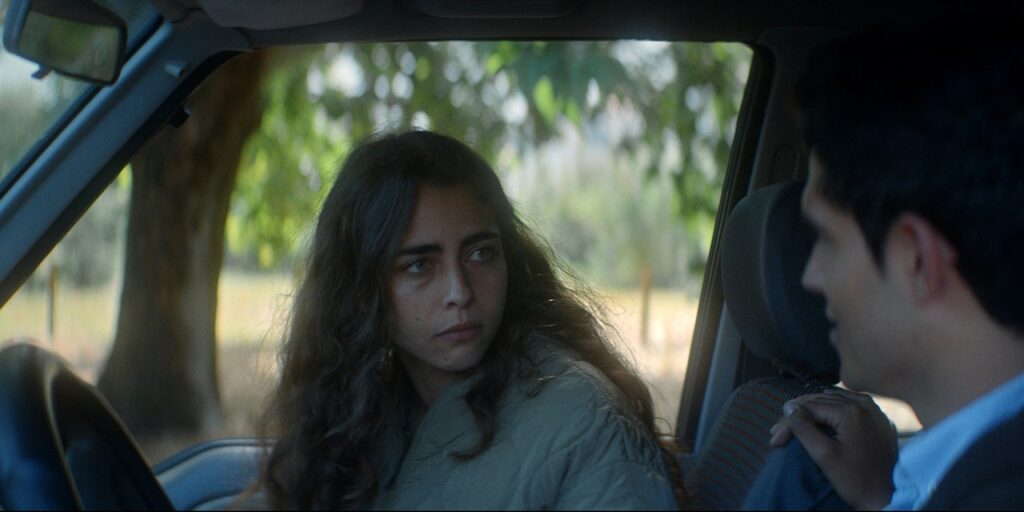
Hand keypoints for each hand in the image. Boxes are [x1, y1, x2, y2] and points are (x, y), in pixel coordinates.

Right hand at [768, 389, 898, 509]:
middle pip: (820, 401)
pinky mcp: (880, 419)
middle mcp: (863, 404)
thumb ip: (804, 429)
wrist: (888, 497)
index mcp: (850, 412)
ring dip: (813, 409)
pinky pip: (851, 403)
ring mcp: (874, 410)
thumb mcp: (824, 456)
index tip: (774, 438)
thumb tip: (789, 408)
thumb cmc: (855, 480)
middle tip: (777, 432)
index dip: (788, 422)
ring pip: (835, 399)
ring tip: (795, 421)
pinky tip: (823, 412)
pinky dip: (833, 406)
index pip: (809, 408)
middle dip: (797, 415)